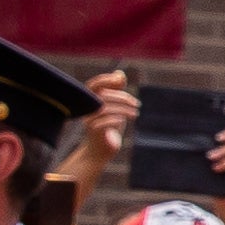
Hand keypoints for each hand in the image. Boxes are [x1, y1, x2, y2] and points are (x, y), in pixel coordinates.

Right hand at [62, 70, 138, 191]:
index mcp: (91, 101)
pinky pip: (103, 123)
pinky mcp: (93, 132)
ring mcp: (89, 121)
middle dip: (122, 97)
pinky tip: (124, 120)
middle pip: (104, 96)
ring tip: (136, 113)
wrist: (101, 150)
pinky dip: (115, 119)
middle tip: (136, 104)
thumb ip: (116, 91)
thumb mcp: (114, 107)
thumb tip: (119, 74)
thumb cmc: (108, 126)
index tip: (121, 80)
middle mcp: (88, 109)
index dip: (105, 79)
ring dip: (123, 109)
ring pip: (105, 109)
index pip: (94, 84)